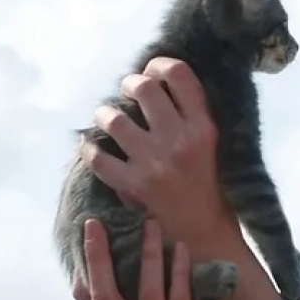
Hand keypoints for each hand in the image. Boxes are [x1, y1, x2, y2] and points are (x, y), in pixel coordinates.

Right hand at [72, 216, 210, 299]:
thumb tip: (97, 271)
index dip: (85, 269)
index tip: (87, 234)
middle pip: (108, 299)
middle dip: (100, 258)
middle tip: (98, 225)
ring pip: (147, 295)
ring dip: (148, 257)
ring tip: (149, 225)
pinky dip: (178, 274)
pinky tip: (180, 250)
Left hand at [81, 57, 235, 252]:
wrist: (204, 235)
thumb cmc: (205, 187)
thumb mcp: (210, 146)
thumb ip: (188, 116)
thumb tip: (150, 82)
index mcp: (203, 128)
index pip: (179, 75)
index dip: (159, 64)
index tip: (151, 70)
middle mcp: (180, 142)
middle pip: (144, 89)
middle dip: (129, 84)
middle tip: (126, 92)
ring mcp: (155, 164)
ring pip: (114, 120)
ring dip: (105, 115)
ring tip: (107, 120)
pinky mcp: (135, 187)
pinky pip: (99, 158)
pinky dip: (90, 150)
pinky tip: (92, 148)